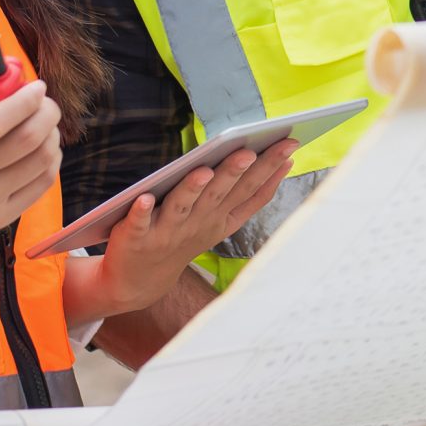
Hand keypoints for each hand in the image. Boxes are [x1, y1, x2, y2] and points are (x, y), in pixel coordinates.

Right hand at [0, 78, 61, 249]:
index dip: (23, 101)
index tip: (36, 87)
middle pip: (24, 141)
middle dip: (46, 112)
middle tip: (45, 102)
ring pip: (40, 161)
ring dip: (51, 134)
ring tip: (43, 122)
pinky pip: (42, 183)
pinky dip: (50, 159)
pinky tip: (40, 148)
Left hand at [87, 140, 296, 318]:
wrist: (139, 281)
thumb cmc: (185, 237)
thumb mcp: (222, 221)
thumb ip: (250, 196)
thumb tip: (285, 161)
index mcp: (220, 218)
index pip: (249, 191)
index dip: (270, 169)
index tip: (289, 144)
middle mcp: (198, 224)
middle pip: (219, 194)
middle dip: (234, 172)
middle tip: (249, 151)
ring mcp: (167, 231)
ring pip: (182, 205)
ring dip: (192, 189)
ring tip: (203, 171)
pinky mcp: (136, 236)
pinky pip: (140, 222)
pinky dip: (142, 211)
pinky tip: (145, 198)